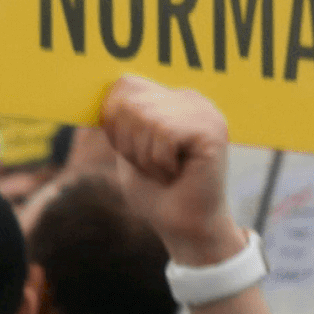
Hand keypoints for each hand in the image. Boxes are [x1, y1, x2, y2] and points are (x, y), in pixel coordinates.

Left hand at [100, 76, 242, 265]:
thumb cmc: (155, 192)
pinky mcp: (213, 130)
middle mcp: (191, 98)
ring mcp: (205, 112)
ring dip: (146, 157)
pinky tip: (178, 174)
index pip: (124, 85)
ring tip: (166, 172)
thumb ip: (118, 117)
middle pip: (131, 103)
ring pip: (146, 119)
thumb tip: (101, 94)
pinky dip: (160, 163)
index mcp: (171, 98)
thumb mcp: (127, 147)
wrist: (183, 229)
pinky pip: (164, 133)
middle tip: (152, 167)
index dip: (114, 123)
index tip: (133, 153)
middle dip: (130, 144)